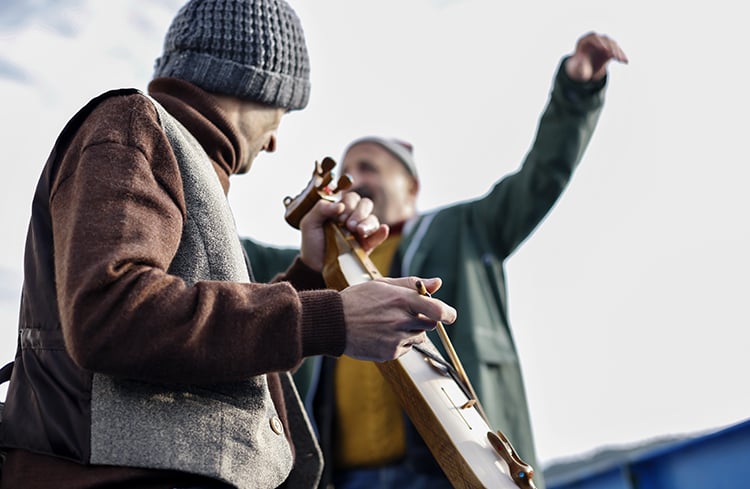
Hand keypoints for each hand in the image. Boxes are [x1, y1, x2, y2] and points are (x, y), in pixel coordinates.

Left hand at [298, 192, 388, 271]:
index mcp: (340, 209)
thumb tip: (340, 205)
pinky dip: (381, 232)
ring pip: (373, 219)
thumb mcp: (309, 223)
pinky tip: (383, 229)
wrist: (315, 266)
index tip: (339, 217)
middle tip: (348, 224)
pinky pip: (378, 236)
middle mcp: (353, 218)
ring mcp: (361, 231)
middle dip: (359, 212)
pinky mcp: (367, 245)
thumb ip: (320, 209)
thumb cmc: (312, 243)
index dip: (348, 204)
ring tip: (358, 231)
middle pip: (365, 204)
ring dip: (367, 222)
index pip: (352, 198)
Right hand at [340, 277, 457, 361]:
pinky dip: (399, 343)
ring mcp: (396, 338)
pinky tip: (382, 334)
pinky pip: (405, 349)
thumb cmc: (358, 300)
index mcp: (401, 299)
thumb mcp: (383, 284)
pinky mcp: (390, 353)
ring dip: (411, 332)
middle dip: (424, 320)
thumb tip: (437, 282)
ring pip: (418, 337)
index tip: (450, 315)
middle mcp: (401, 319)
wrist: (334, 323)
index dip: (448, 313)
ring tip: (388, 324)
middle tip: (407, 315)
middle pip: (430, 325)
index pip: (437, 310)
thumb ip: (412, 284)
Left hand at [565, 32, 627, 81]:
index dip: (600, 42)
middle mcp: (594, 40)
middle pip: (605, 39)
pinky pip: (616, 51)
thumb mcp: (577, 68)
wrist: (583, 71)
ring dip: (618, 52)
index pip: (593, 37)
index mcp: (584, 41)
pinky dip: (621, 56)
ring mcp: (603, 44)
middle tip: (615, 55)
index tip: (605, 49)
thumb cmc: (578, 69)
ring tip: (622, 60)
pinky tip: (625, 62)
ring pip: (613, 45)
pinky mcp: (609, 49)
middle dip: (611, 47)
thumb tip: (581, 60)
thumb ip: (579, 64)